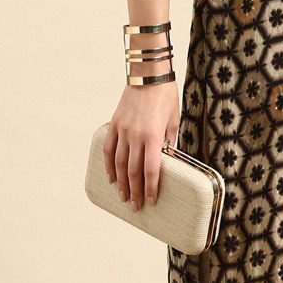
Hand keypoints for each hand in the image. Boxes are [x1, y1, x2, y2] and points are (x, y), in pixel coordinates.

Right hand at [103, 81, 179, 211]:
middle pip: (133, 171)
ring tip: (123, 197)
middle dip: (134, 191)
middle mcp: (136, 135)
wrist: (148, 75)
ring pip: (119, 163)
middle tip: (135, 207)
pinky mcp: (114, 124)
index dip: (151, 188)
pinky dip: (108, 164)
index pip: (151, 169)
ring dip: (121, 182)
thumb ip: (170, 142)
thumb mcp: (174, 120)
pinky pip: (109, 149)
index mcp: (154, 135)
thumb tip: (169, 162)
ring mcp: (123, 130)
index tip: (151, 201)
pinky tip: (111, 177)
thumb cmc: (166, 96)